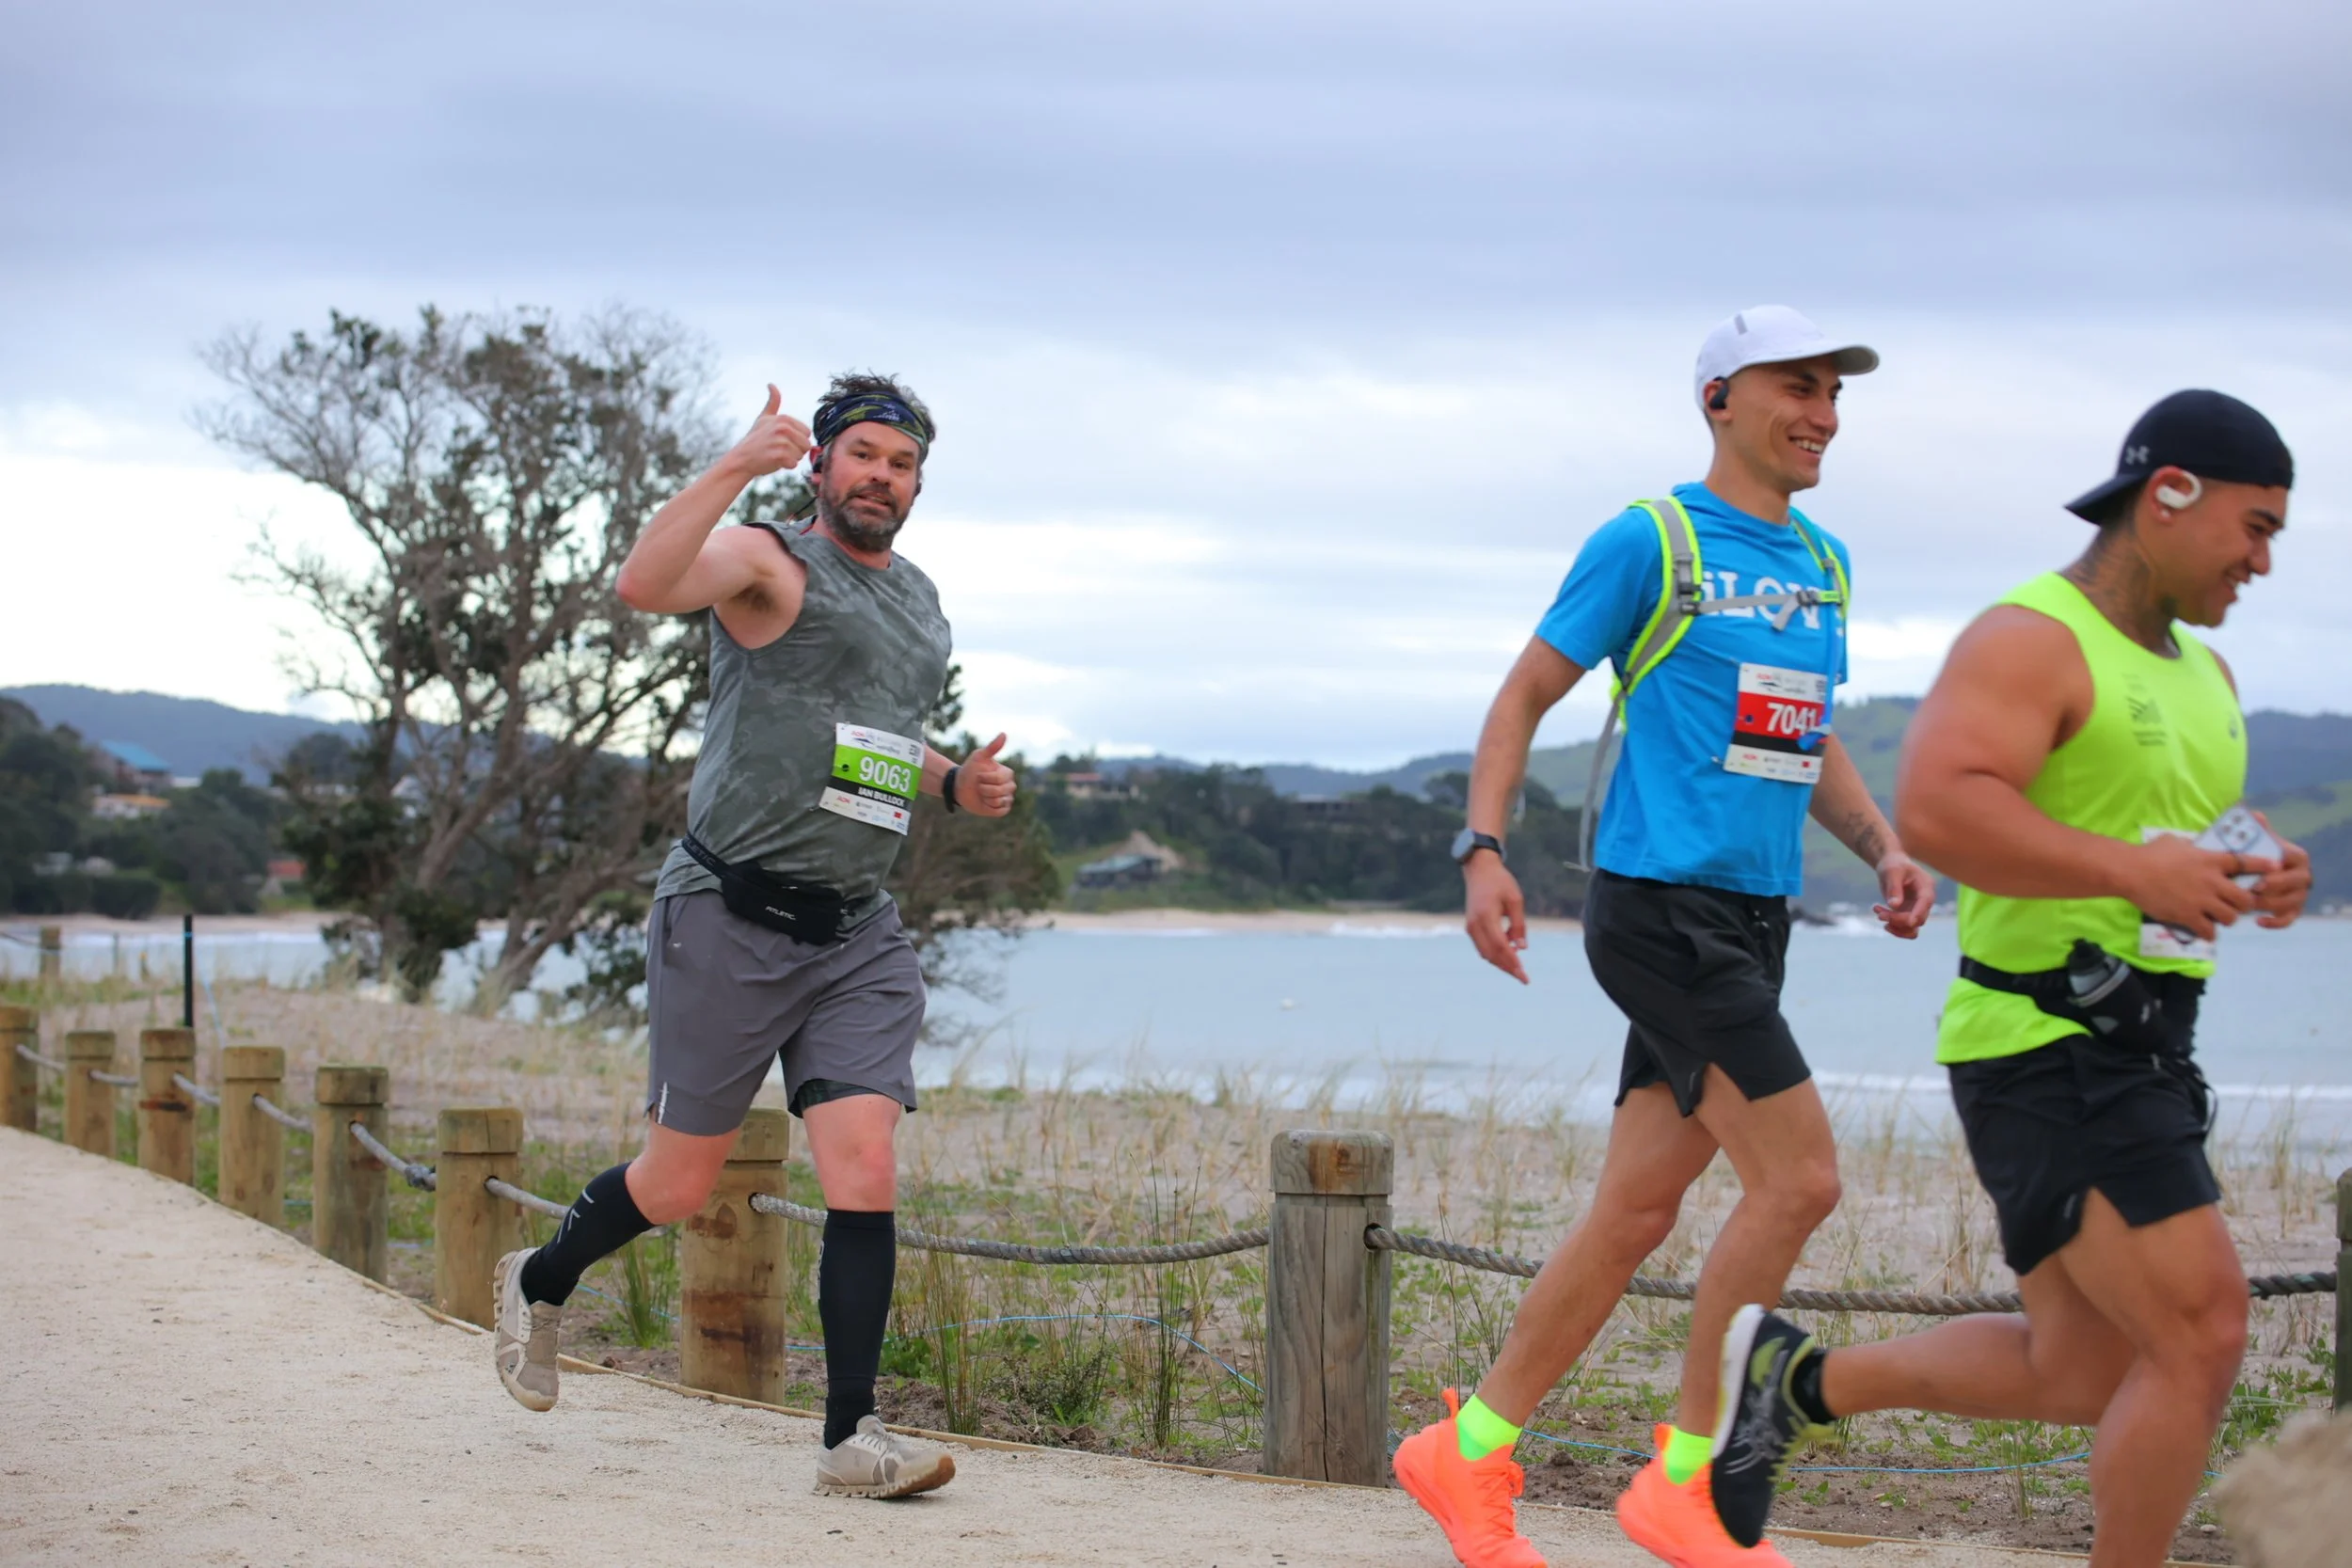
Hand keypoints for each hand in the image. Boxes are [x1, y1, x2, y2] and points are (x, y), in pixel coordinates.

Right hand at [724, 385, 813, 478]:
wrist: (741, 458)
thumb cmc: (755, 440)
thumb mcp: (764, 418)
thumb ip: (772, 402)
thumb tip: (771, 384)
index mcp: (784, 419)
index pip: (807, 434)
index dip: (797, 440)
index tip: (781, 440)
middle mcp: (783, 428)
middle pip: (806, 445)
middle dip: (795, 450)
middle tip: (778, 449)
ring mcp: (780, 441)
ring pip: (800, 455)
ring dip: (790, 459)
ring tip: (775, 454)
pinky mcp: (778, 456)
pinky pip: (794, 464)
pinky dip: (786, 466)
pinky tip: (774, 461)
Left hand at [956, 734, 1016, 817]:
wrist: (960, 786)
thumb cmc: (969, 770)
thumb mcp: (978, 757)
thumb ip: (992, 747)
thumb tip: (1004, 734)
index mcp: (1007, 773)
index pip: (999, 779)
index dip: (985, 778)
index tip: (978, 775)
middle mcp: (1010, 785)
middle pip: (1000, 791)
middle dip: (984, 789)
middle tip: (978, 785)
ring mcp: (1007, 798)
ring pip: (999, 802)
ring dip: (985, 798)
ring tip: (981, 794)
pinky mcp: (1002, 809)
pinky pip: (1000, 811)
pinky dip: (990, 808)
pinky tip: (985, 802)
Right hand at [1462, 853, 1529, 983]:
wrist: (1480, 870)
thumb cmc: (1500, 882)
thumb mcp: (1516, 900)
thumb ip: (1519, 924)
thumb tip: (1522, 948)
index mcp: (1486, 916)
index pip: (1500, 946)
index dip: (1512, 962)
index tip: (1524, 974)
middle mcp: (1474, 924)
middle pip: (1491, 955)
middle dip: (1508, 968)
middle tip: (1524, 978)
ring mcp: (1470, 927)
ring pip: (1485, 953)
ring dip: (1501, 963)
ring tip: (1518, 969)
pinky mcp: (1470, 927)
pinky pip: (1482, 947)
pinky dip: (1495, 954)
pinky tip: (1510, 954)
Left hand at [1873, 850, 1935, 939]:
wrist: (1891, 864)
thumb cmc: (1893, 864)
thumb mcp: (1892, 872)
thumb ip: (1894, 888)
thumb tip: (1894, 906)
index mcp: (1926, 887)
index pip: (1925, 903)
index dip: (1918, 914)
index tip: (1908, 922)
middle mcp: (1924, 900)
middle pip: (1917, 919)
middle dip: (1898, 920)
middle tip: (1879, 914)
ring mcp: (1917, 908)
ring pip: (1912, 929)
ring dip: (1895, 926)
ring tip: (1879, 914)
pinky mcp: (1908, 913)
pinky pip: (1903, 927)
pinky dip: (1891, 925)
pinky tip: (1879, 912)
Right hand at [2118, 833, 2273, 942]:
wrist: (2131, 872)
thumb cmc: (2150, 853)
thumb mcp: (2175, 842)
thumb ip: (2191, 847)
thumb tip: (2192, 847)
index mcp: (2211, 861)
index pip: (2245, 863)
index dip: (2263, 866)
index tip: (2276, 867)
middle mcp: (2212, 882)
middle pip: (2244, 898)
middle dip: (2244, 903)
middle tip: (2236, 904)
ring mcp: (2202, 901)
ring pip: (2230, 917)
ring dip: (2227, 918)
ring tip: (2218, 918)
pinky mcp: (2189, 916)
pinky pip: (2209, 931)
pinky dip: (2209, 932)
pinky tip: (2204, 931)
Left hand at [2252, 812, 2311, 929]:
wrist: (2251, 872)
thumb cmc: (2252, 855)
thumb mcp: (2253, 842)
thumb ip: (2255, 830)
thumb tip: (2256, 816)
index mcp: (2296, 856)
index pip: (2294, 859)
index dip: (2279, 866)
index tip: (2261, 873)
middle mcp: (2303, 875)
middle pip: (2295, 883)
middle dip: (2275, 887)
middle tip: (2253, 889)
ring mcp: (2299, 894)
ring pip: (2290, 902)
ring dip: (2269, 904)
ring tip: (2248, 904)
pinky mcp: (2293, 910)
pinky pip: (2288, 919)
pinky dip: (2275, 922)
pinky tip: (2258, 921)